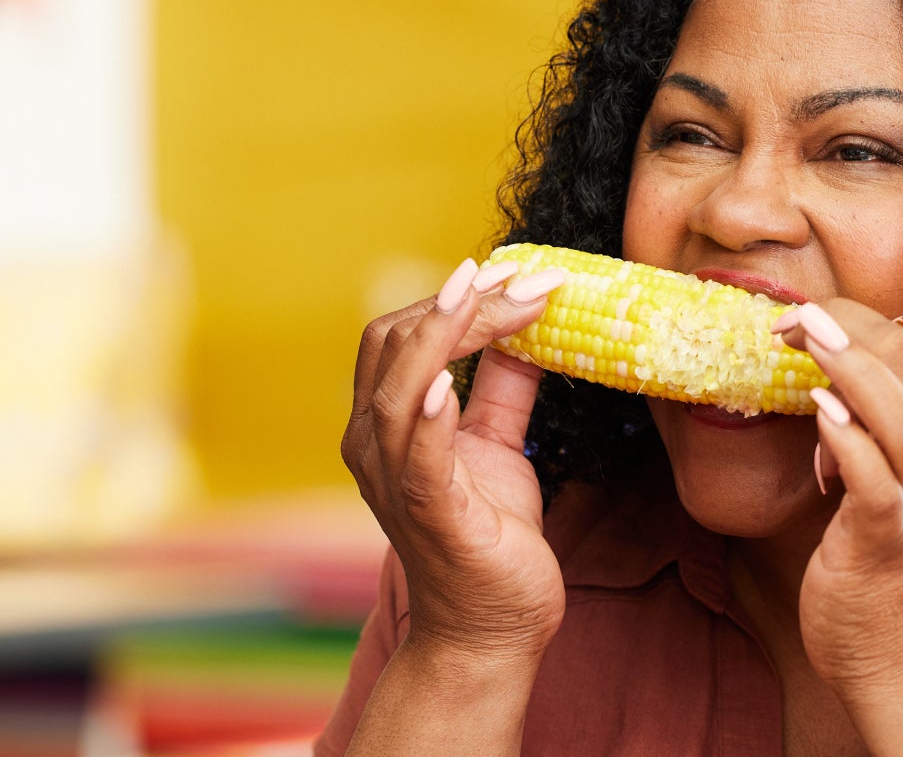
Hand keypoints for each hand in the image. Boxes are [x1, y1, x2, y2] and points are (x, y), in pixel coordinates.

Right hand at [342, 258, 567, 669]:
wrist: (490, 630)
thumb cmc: (489, 537)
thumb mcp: (500, 444)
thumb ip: (506, 385)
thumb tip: (529, 321)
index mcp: (384, 423)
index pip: (400, 335)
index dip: (454, 298)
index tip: (518, 273)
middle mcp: (373, 445)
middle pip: (393, 345)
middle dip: (459, 303)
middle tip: (526, 279)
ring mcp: (392, 480)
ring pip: (396, 388)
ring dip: (445, 334)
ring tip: (489, 293)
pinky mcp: (427, 515)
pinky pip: (416, 456)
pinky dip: (428, 414)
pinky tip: (450, 381)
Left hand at [776, 300, 902, 708]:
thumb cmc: (894, 585)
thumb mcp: (897, 498)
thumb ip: (877, 442)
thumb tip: (841, 392)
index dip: (854, 326)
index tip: (800, 316)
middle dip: (848, 328)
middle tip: (789, 312)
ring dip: (853, 368)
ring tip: (804, 330)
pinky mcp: (888, 547)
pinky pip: (879, 484)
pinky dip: (851, 443)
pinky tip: (817, 412)